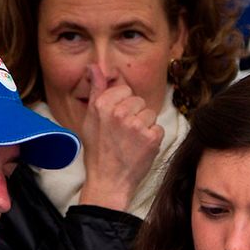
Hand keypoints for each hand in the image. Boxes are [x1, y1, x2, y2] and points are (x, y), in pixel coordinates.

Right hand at [76, 63, 163, 212]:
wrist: (108, 182)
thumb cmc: (98, 152)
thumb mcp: (90, 119)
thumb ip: (96, 90)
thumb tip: (94, 66)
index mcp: (102, 105)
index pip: (125, 90)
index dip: (122, 105)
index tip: (115, 122)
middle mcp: (119, 112)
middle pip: (139, 101)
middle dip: (134, 116)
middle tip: (123, 135)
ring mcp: (136, 126)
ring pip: (150, 114)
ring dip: (144, 127)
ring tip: (131, 142)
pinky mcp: (151, 138)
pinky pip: (158, 129)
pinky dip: (153, 140)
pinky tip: (140, 149)